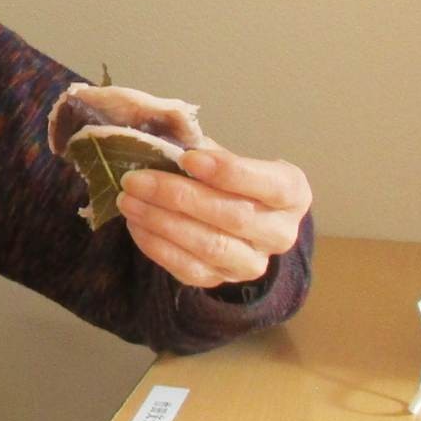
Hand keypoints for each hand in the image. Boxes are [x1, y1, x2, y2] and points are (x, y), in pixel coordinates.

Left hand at [115, 142, 310, 289]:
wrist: (234, 221)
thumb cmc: (228, 180)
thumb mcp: (223, 156)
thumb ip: (200, 146)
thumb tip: (162, 138)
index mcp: (292, 193)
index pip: (271, 185)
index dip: (230, 172)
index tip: (187, 158)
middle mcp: (280, 233)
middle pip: (234, 217)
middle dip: (179, 197)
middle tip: (136, 179)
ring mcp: (252, 263)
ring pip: (210, 247)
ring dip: (162, 223)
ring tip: (128, 200)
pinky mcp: (222, 281)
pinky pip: (190, 270)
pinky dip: (158, 246)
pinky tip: (135, 223)